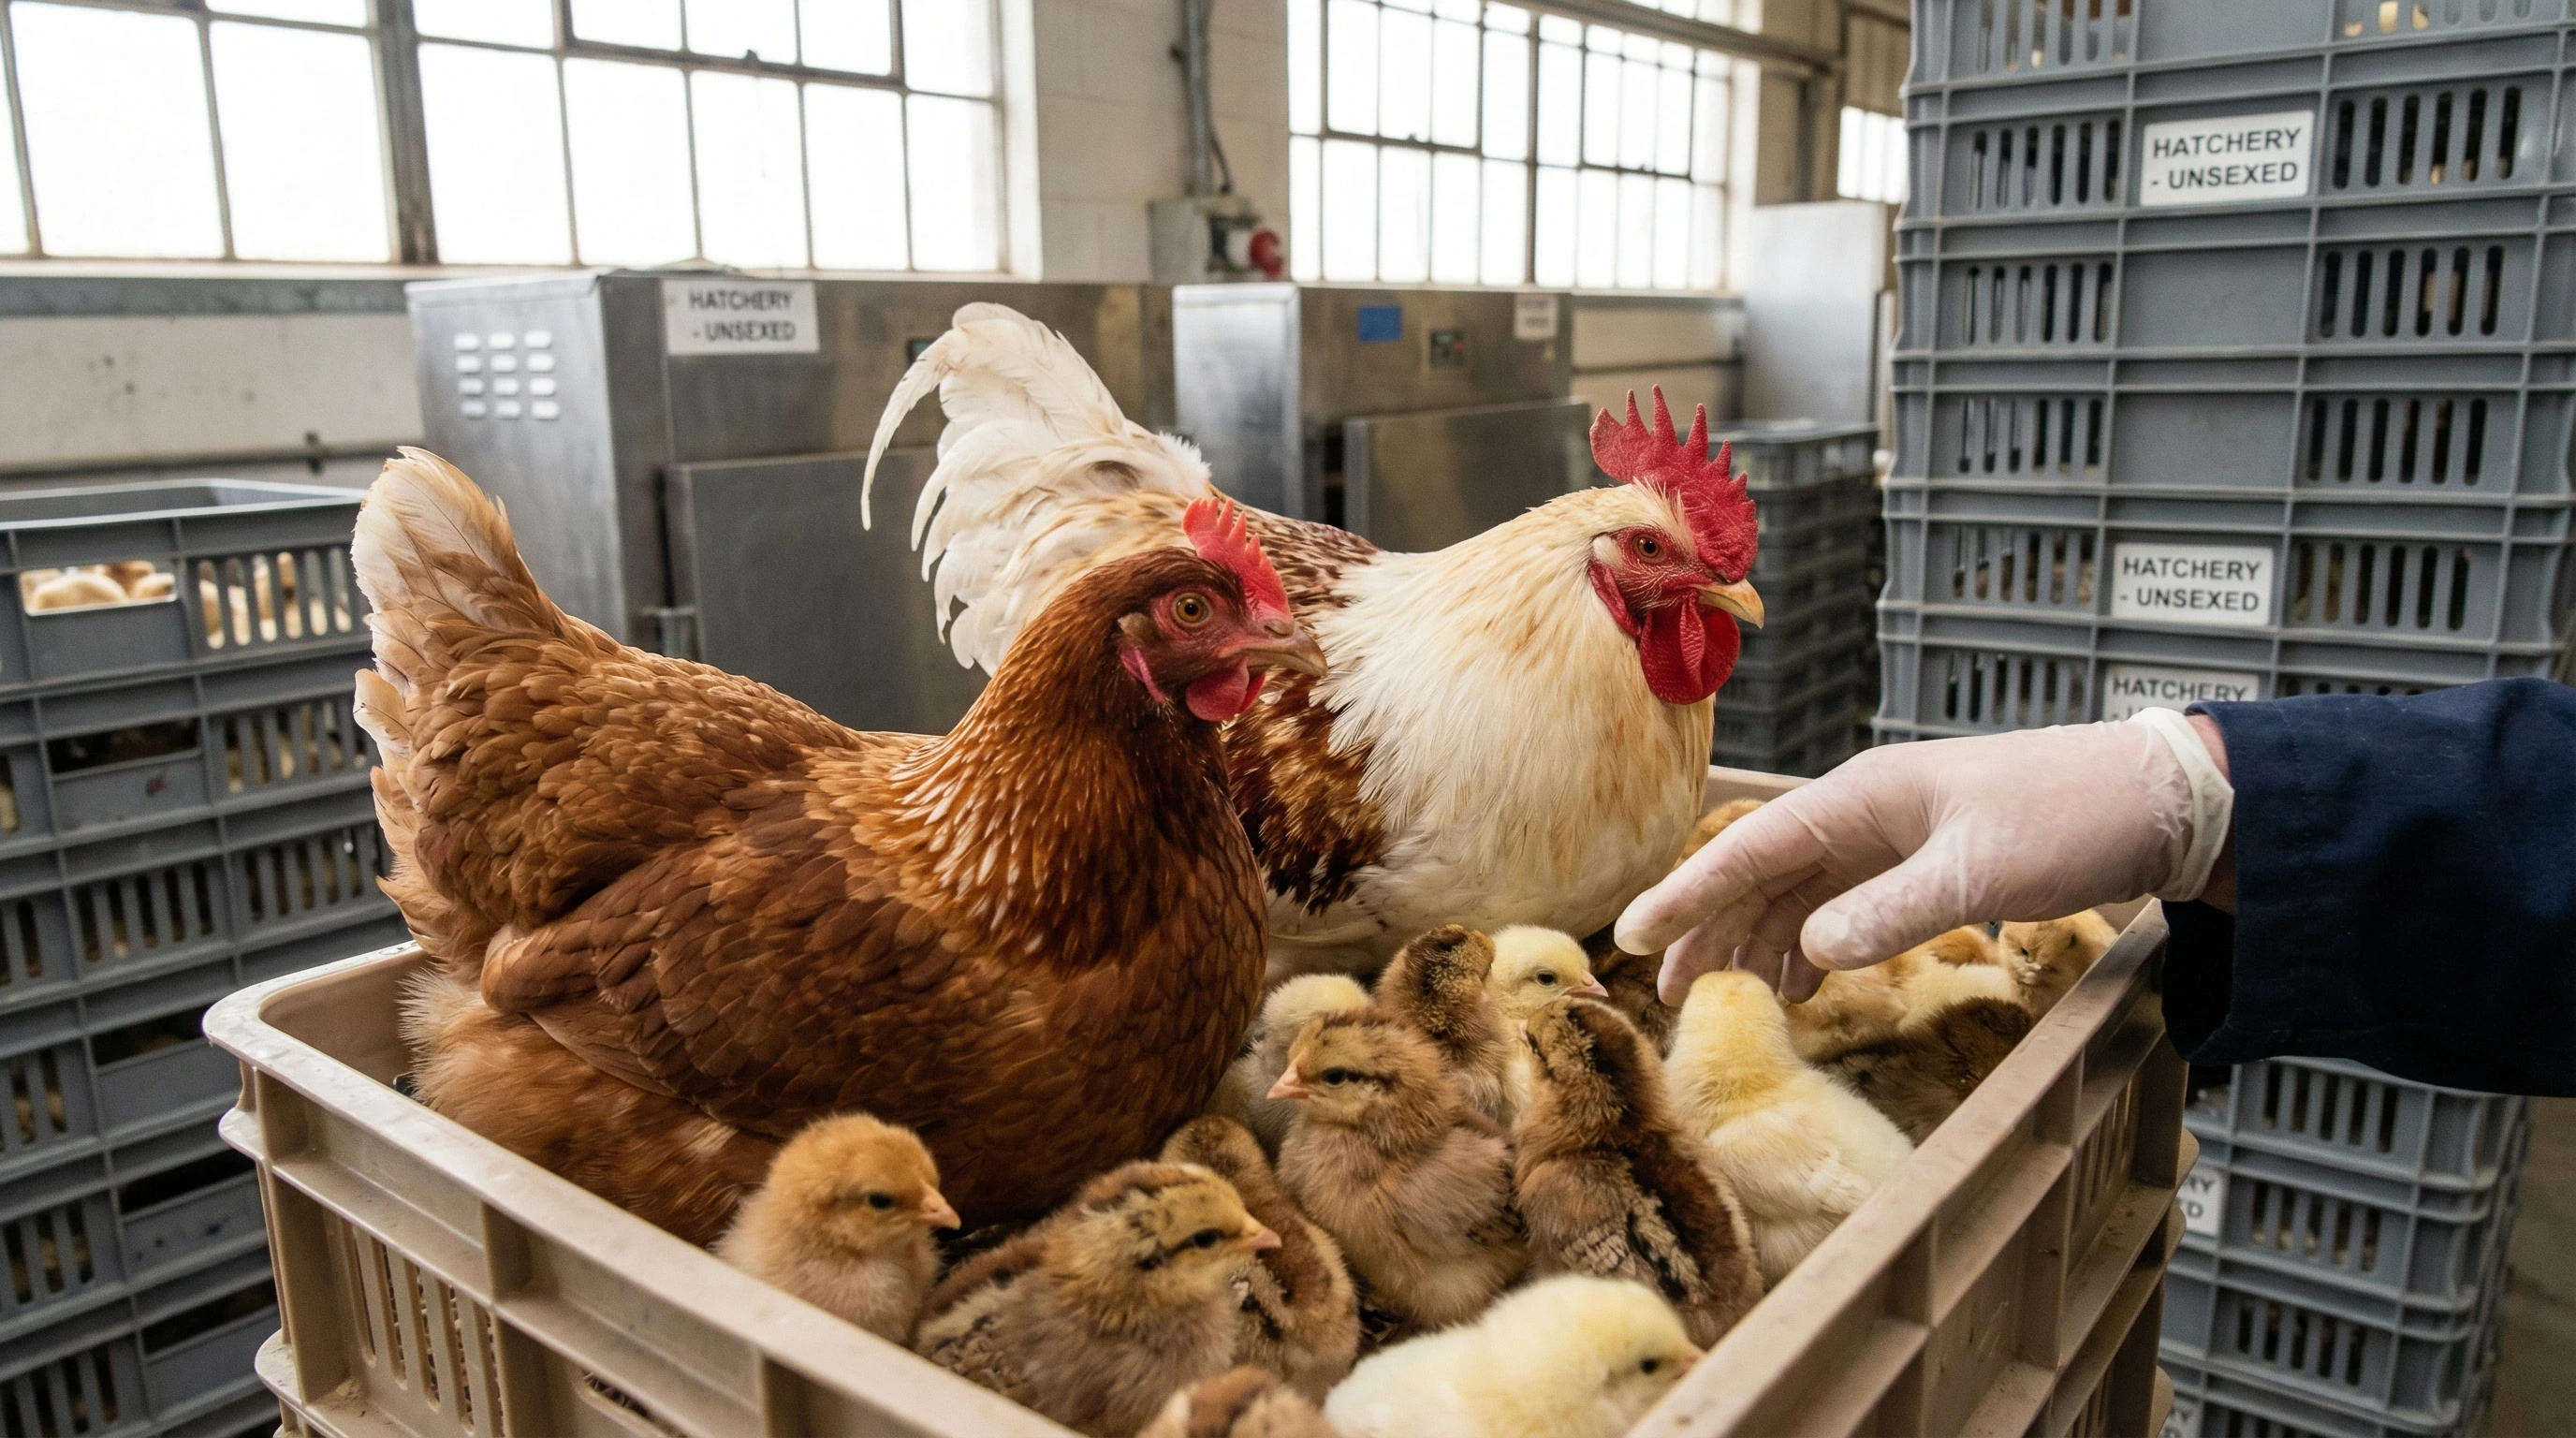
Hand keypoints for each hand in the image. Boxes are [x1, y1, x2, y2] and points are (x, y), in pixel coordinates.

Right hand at [1618, 715, 2232, 1003]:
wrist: (2159, 801)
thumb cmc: (2069, 818)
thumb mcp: (1978, 872)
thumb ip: (1889, 913)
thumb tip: (1807, 955)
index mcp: (1861, 799)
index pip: (1749, 848)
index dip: (1686, 893)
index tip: (1629, 935)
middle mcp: (1865, 813)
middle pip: (1761, 874)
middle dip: (1708, 929)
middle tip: (1666, 990)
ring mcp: (1893, 839)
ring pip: (1798, 894)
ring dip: (1758, 945)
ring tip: (1728, 1003)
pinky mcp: (1924, 865)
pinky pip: (1843, 907)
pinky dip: (1813, 948)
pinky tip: (1805, 988)